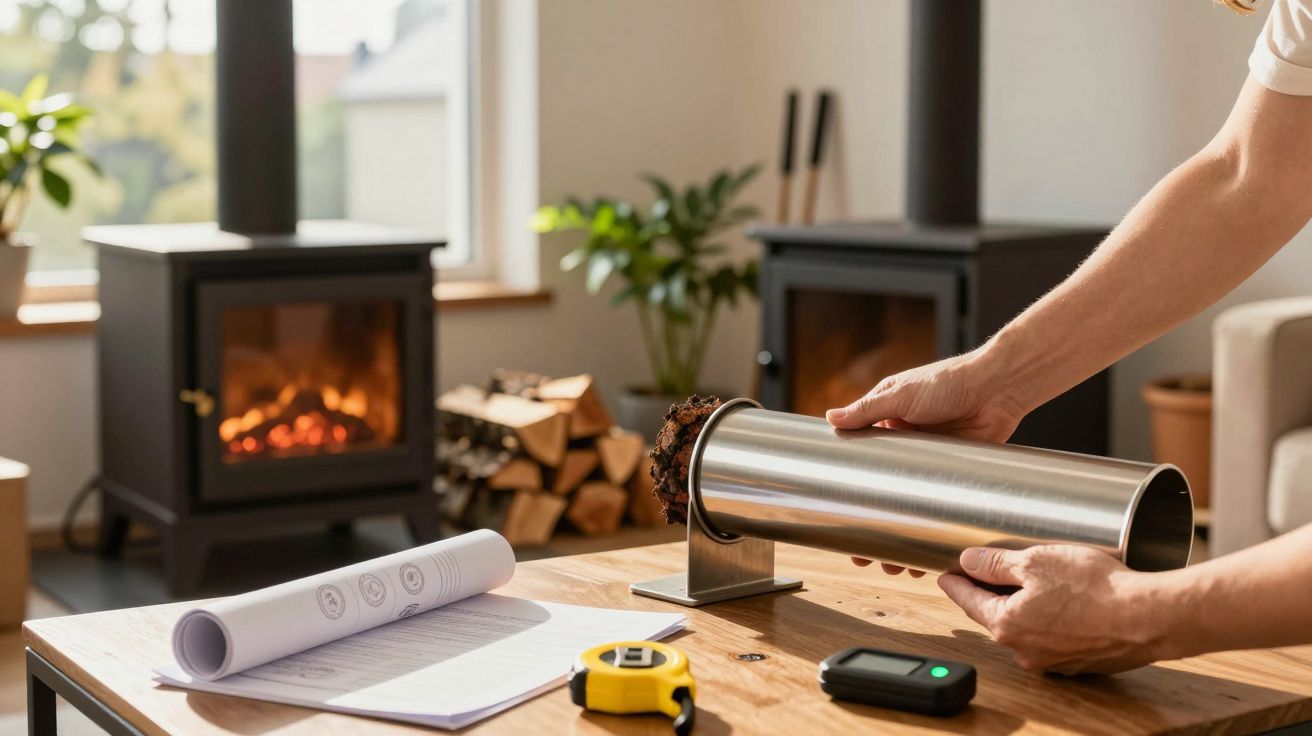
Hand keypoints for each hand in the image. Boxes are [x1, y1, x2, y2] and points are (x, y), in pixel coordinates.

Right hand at [829, 349, 1029, 574]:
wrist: (997, 386)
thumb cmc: (947, 380)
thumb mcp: (901, 394)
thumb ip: (867, 410)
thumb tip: (831, 418)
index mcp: (887, 426)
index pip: (861, 465)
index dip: (850, 493)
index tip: (837, 518)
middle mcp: (907, 447)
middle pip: (885, 494)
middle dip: (874, 528)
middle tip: (863, 556)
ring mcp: (933, 463)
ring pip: (912, 507)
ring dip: (904, 537)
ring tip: (895, 565)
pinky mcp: (957, 472)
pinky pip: (941, 505)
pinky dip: (934, 528)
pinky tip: (930, 550)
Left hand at [938, 545, 1177, 673]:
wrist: (1148, 618)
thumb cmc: (1095, 589)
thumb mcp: (1036, 562)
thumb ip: (997, 564)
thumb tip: (968, 562)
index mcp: (1007, 625)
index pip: (968, 601)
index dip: (956, 582)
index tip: (947, 574)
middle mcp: (1025, 650)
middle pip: (996, 615)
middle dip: (991, 592)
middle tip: (989, 569)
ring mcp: (1052, 660)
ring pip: (1026, 627)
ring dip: (1025, 605)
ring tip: (1037, 580)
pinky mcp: (1078, 661)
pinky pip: (1053, 637)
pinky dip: (1052, 619)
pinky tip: (1066, 602)